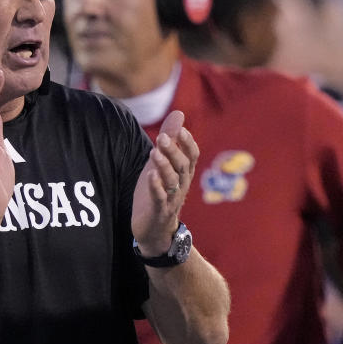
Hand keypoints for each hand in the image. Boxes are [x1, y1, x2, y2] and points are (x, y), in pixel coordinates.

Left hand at [131, 110, 197, 256]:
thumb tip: (179, 113)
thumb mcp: (162, 164)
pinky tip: (150, 176)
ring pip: (172, 182)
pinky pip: (160, 199)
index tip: (181, 129)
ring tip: (154, 152)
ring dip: (164, 166)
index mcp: (183, 174)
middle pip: (183, 167)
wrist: (154, 230)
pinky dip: (156, 187)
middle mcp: (181, 186)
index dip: (188, 143)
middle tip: (163, 137)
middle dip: (174, 151)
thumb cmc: (159, 192)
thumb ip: (171, 140)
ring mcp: (171, 200)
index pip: (192, 156)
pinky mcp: (159, 212)